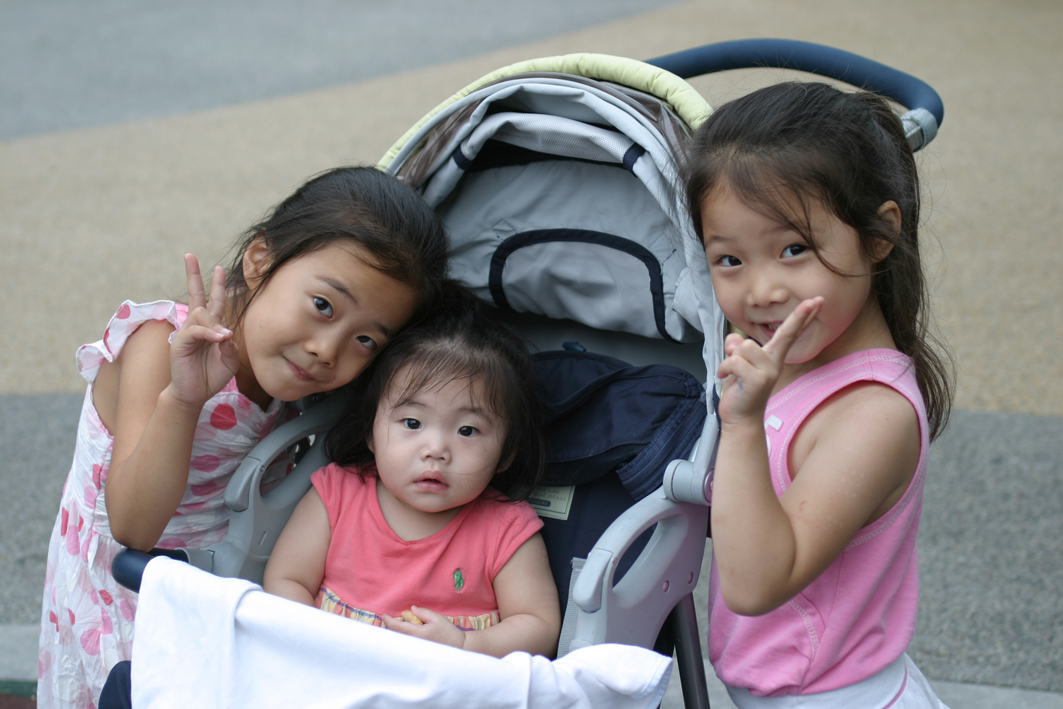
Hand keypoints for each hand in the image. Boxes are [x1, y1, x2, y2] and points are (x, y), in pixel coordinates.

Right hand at [166, 254, 239, 409]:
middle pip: (196, 296)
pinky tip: (218, 339)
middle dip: (194, 276)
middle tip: (189, 256)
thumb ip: (230, 345)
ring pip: (200, 314)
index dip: (217, 286)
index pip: (213, 302)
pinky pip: (194, 331)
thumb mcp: (228, 360)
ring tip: (222, 339)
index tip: (220, 269)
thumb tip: (226, 333)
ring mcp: (186, 333)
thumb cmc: (210, 377)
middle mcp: (197, 326)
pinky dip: (208, 333)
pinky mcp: (180, 343)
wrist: (194, 395)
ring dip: (214, 324)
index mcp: (210, 328)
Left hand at [381, 606, 466, 649]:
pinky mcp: (418, 653)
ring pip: (399, 641)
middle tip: (386, 620)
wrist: (457, 647)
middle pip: (396, 635)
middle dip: (389, 628)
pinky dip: (400, 638)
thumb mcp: (436, 618)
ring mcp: (415, 649)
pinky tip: (401, 634)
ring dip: (394, 633)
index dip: (389, 621)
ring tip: (392, 625)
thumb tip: (411, 609)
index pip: (398, 627)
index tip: (383, 615)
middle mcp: (414, 643)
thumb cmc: (447, 631)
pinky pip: (405, 645)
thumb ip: (422, 612)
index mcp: (418, 633)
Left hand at [716, 297, 822, 424]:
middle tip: (817, 299)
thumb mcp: (735, 364)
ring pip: (744, 347)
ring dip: (730, 359)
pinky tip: (725, 378)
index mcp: (771, 357)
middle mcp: (774, 363)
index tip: (818, 301)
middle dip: (800, 316)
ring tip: (731, 372)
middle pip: (786, 333)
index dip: (802, 317)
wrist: (739, 419)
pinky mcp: (758, 380)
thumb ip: (735, 347)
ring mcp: (769, 372)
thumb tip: (734, 340)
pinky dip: (724, 369)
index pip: (789, 333)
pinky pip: (734, 361)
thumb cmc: (740, 390)